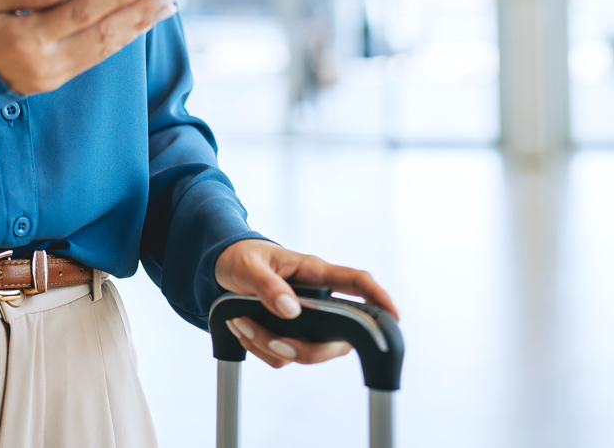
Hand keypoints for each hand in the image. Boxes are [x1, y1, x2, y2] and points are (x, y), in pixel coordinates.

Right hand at [0, 0, 177, 95]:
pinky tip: (140, 21)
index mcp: (27, 38)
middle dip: (141, 11)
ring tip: (167, 3)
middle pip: (103, 33)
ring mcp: (55, 75)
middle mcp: (47, 62)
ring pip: (106, 48)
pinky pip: (97, 56)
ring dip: (140, 25)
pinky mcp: (59, 79)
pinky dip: (122, 37)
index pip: (81, 13)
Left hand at [213, 239, 398, 369]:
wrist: (221, 267)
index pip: (356, 282)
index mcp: (314, 272)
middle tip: (272, 341)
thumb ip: (267, 285)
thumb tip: (291, 310)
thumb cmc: (241, 257)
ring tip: (240, 322)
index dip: (378, 298)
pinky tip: (243, 329)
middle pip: (337, 335)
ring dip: (271, 345)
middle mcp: (317, 298)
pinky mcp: (289, 334)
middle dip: (304, 347)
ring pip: (307, 351)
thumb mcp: (248, 265)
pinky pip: (283, 357)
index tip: (393, 316)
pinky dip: (260, 349)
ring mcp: (306, 320)